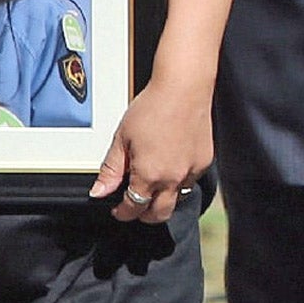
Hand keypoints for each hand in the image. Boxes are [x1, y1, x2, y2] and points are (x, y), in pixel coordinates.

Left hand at [90, 74, 212, 222]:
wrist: (184, 87)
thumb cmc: (153, 106)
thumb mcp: (122, 138)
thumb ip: (111, 170)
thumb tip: (99, 192)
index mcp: (149, 175)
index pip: (133, 208)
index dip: (122, 212)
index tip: (117, 209)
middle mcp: (173, 178)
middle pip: (159, 215)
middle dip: (144, 215)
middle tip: (135, 205)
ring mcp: (191, 170)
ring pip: (177, 200)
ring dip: (164, 199)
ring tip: (154, 185)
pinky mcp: (204, 160)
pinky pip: (190, 181)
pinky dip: (180, 181)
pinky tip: (171, 165)